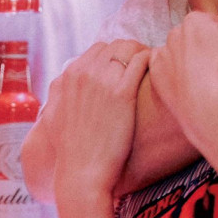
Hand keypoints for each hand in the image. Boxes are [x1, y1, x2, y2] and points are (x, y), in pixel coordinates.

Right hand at [50, 41, 149, 199]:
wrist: (81, 173)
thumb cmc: (73, 151)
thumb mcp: (56, 115)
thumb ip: (60, 95)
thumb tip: (60, 87)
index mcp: (68, 76)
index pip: (99, 49)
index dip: (117, 56)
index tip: (131, 66)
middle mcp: (84, 72)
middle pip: (116, 45)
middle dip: (133, 52)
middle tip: (148, 66)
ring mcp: (102, 81)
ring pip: (130, 48)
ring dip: (145, 55)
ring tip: (158, 68)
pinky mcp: (122, 93)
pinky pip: (142, 61)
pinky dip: (153, 61)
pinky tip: (161, 72)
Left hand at [148, 0, 217, 151]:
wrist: (205, 103)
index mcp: (194, 20)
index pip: (210, 21)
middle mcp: (174, 33)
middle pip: (192, 35)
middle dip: (203, 44)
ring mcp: (163, 54)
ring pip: (177, 51)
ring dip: (188, 58)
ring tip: (203, 76)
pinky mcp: (156, 74)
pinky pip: (164, 68)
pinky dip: (173, 72)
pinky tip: (186, 81)